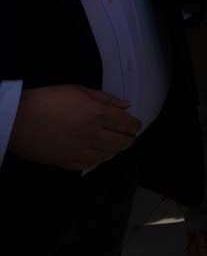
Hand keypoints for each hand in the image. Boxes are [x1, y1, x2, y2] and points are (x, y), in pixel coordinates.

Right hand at [7, 85, 142, 170]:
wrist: (20, 119)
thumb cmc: (49, 99)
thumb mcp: (80, 90)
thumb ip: (106, 99)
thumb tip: (127, 106)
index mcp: (98, 114)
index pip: (127, 124)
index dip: (135, 126)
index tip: (137, 126)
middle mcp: (93, 134)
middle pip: (121, 142)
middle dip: (129, 140)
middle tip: (130, 137)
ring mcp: (80, 150)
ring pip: (107, 156)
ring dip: (116, 151)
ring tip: (117, 146)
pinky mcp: (67, 161)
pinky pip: (89, 165)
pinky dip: (98, 161)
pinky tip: (100, 156)